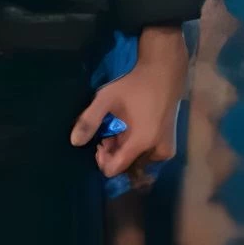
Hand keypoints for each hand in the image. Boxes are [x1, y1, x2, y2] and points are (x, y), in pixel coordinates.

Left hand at [70, 26, 188, 178]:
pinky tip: (133, 133)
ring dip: (125, 152)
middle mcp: (155, 153)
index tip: (100, 143)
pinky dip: (137, 150)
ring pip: (137, 163)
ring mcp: (165, 152)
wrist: (164, 75)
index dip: (103, 161)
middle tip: (109, 134)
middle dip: (114, 154)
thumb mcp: (106, 99)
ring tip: (121, 131)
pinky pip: (147, 158)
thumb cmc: (135, 86)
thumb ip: (89, 120)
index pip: (115, 169)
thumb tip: (74, 142)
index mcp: (141, 143)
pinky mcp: (169, 148)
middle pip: (126, 167)